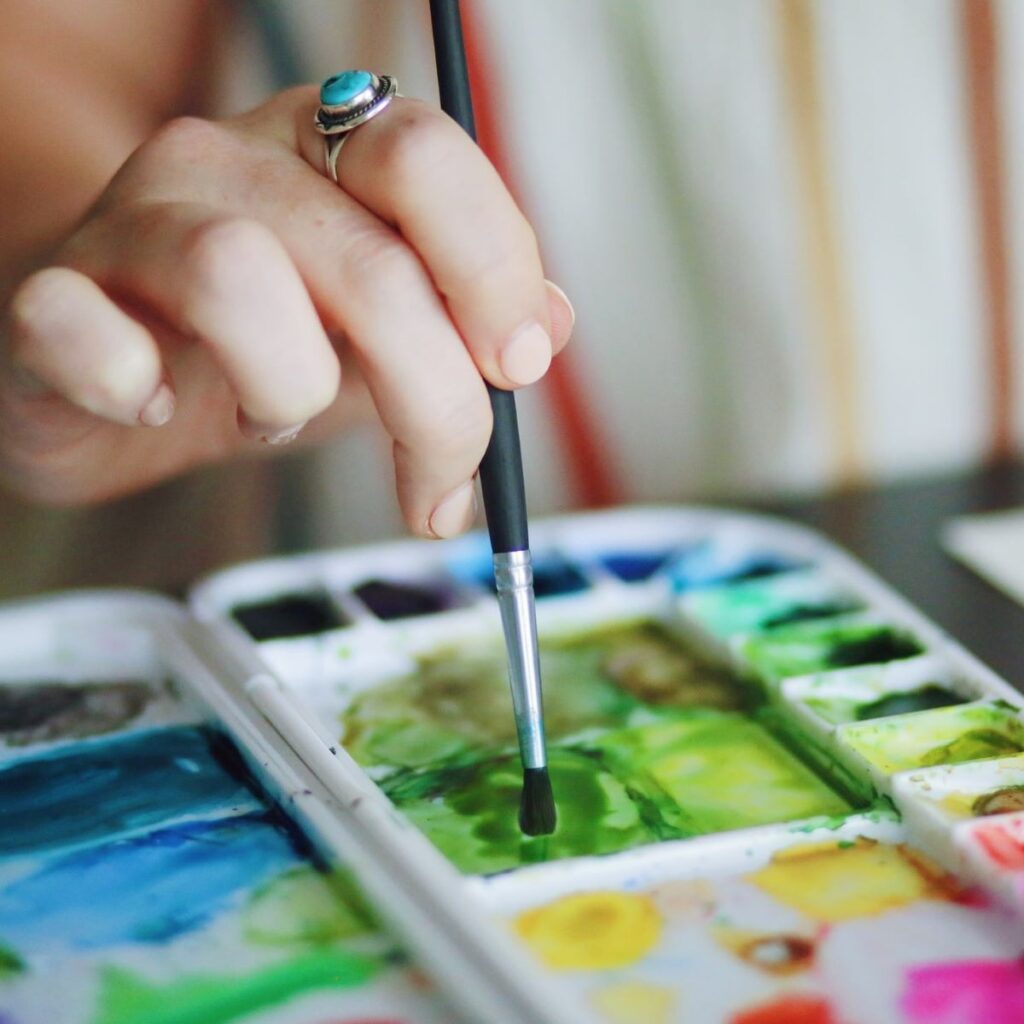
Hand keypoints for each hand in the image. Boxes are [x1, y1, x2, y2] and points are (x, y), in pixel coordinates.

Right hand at [0, 86, 573, 537]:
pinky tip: (155, 402)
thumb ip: (468, 320)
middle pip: (368, 263)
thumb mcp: (387, 334)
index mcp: (322, 151)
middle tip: (440, 483)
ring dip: (288, 391)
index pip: (426, 157)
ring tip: (275, 415)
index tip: (517, 367)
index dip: (493, 268)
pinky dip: (133, 386)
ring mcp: (128, 223)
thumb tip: (552, 325)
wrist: (120, 366)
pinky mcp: (48, 299)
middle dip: (435, 402)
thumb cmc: (263, 349)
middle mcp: (226, 162)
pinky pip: (80, 329)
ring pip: (238, 279)